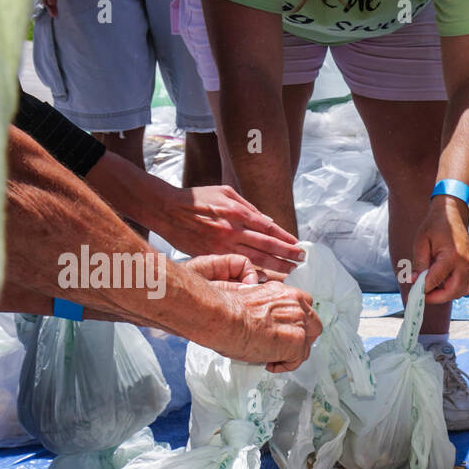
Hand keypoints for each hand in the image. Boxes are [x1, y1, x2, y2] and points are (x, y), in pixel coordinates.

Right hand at [161, 184, 303, 273]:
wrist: (167, 209)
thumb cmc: (197, 199)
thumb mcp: (225, 192)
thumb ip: (249, 207)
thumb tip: (269, 223)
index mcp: (238, 212)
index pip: (269, 229)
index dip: (286, 239)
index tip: (298, 245)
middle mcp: (233, 230)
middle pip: (268, 247)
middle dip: (287, 255)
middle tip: (302, 260)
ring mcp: (223, 245)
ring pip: (256, 260)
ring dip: (276, 266)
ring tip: (290, 271)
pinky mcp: (213, 255)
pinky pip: (238, 266)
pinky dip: (254, 272)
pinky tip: (266, 276)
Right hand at [185, 255, 320, 371]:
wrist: (223, 318)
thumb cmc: (228, 311)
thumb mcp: (253, 301)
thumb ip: (267, 309)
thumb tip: (265, 322)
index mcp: (285, 293)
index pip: (303, 308)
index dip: (296, 323)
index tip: (284, 330)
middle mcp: (296, 304)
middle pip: (313, 325)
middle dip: (302, 338)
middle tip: (285, 348)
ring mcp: (299, 323)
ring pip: (306, 345)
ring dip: (292, 354)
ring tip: (273, 358)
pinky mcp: (296, 341)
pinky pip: (296, 360)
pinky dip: (284, 366)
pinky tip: (269, 363)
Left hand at [413, 197, 468, 305]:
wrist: (452, 214)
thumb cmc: (436, 225)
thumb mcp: (421, 242)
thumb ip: (419, 263)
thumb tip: (414, 281)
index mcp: (451, 256)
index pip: (435, 280)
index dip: (423, 289)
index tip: (412, 294)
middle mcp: (464, 264)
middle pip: (452, 291)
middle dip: (436, 297)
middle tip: (422, 297)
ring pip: (461, 292)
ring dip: (446, 295)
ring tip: (432, 289)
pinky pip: (467, 287)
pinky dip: (456, 290)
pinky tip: (444, 285)